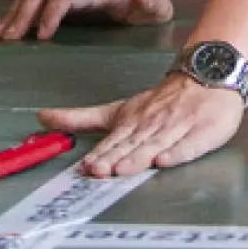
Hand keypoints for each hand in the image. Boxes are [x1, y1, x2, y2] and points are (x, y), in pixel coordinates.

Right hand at [0, 0, 172, 41]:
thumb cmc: (150, 0)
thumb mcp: (158, 4)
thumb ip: (151, 2)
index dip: (52, 12)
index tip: (41, 36)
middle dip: (23, 13)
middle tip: (8, 39)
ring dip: (15, 13)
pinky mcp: (62, 5)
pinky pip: (34, 5)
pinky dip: (17, 16)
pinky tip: (6, 32)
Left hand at [40, 72, 244, 176]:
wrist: (205, 77)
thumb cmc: (160, 102)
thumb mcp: (117, 109)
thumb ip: (82, 118)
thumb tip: (41, 117)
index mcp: (131, 121)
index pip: (113, 141)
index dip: (100, 154)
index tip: (85, 166)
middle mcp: (152, 125)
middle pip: (131, 144)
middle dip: (115, 157)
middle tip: (98, 170)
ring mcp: (177, 128)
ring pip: (155, 144)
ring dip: (138, 157)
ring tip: (123, 169)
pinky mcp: (201, 132)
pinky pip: (189, 145)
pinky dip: (177, 153)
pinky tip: (165, 160)